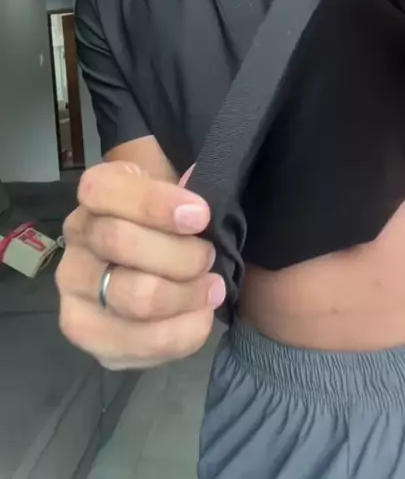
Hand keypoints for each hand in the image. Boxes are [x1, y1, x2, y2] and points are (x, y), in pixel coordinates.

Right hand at [56, 162, 224, 369]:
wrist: (151, 260)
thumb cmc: (169, 221)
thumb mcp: (175, 194)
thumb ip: (188, 190)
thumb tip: (196, 181)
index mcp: (96, 192)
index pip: (105, 190)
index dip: (155, 203)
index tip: (201, 216)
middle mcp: (76, 237)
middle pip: (121, 242)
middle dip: (181, 255)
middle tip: (209, 258)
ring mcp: (75, 287)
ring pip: (134, 296)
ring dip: (186, 295)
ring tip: (212, 289)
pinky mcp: (88, 332)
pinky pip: (139, 342)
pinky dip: (182, 332)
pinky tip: (199, 317)